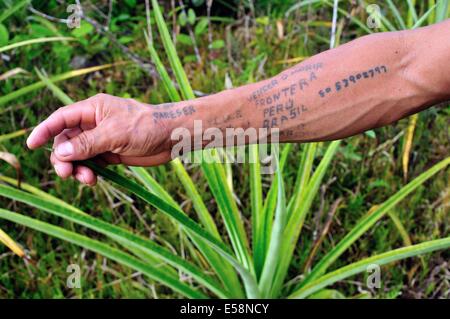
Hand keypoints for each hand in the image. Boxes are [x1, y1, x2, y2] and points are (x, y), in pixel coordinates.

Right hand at [27, 93, 171, 185]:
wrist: (172, 137)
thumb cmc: (147, 127)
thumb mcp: (116, 134)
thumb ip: (88, 143)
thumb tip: (61, 152)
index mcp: (93, 110)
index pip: (61, 119)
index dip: (44, 131)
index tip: (30, 145)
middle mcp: (94, 124)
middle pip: (66, 141)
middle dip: (63, 157)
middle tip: (66, 173)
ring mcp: (102, 139)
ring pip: (78, 155)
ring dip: (77, 168)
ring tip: (87, 179)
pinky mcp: (111, 153)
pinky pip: (92, 163)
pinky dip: (88, 172)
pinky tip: (93, 180)